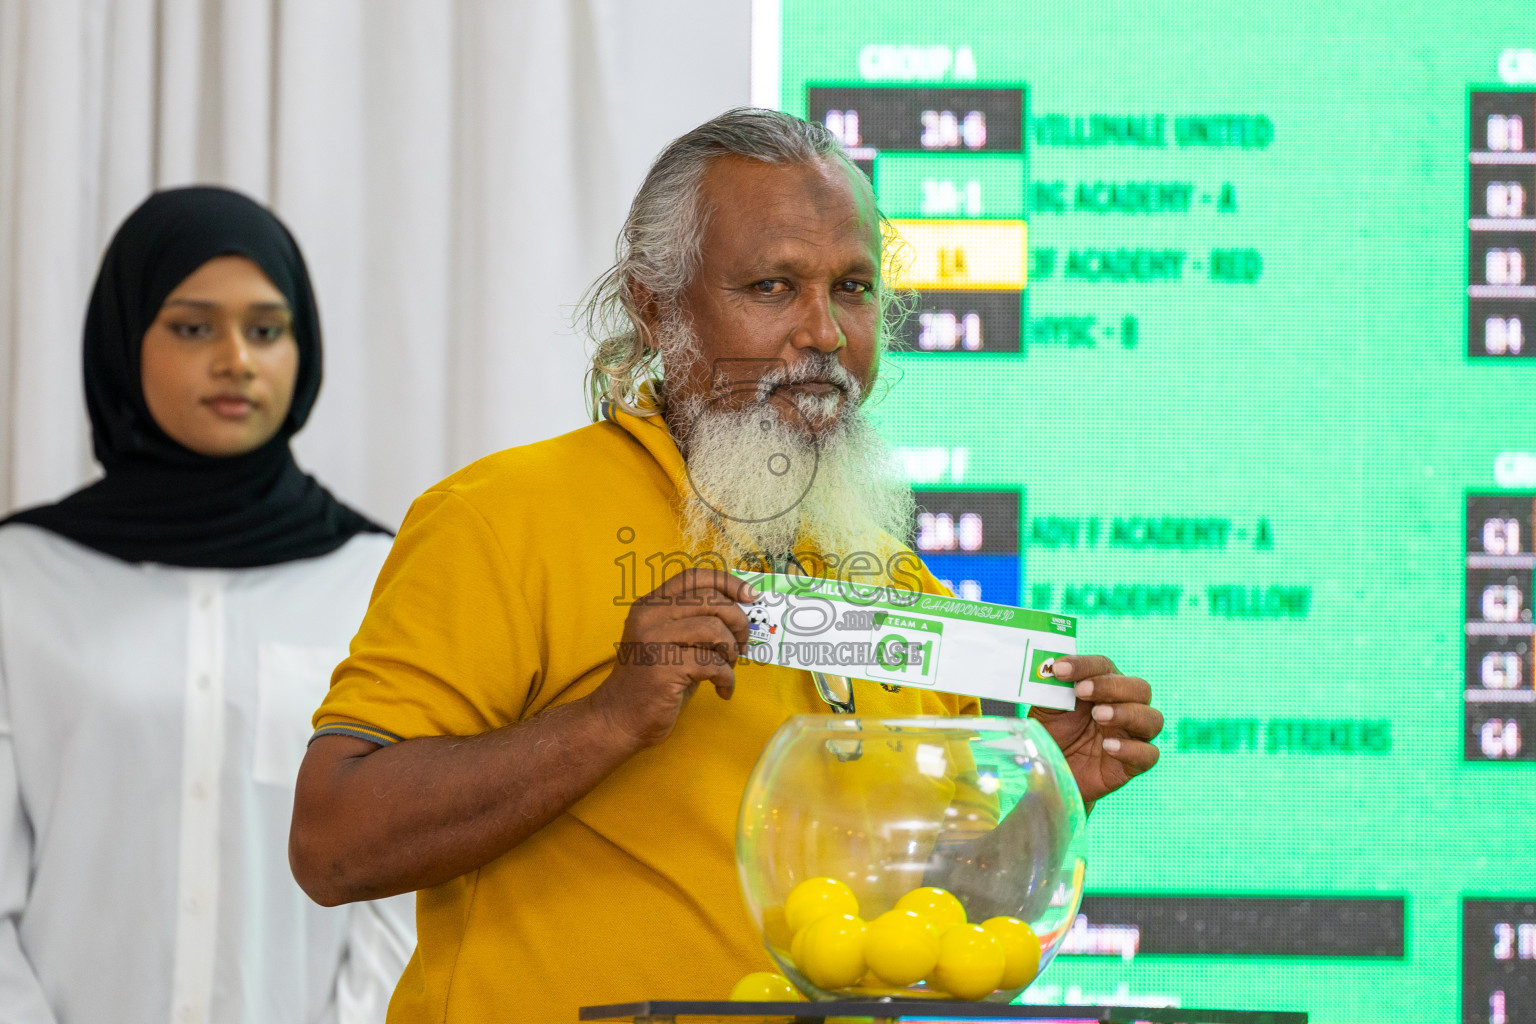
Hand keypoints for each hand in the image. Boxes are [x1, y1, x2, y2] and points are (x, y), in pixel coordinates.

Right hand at [587, 569, 755, 747]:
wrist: (620, 717)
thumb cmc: (654, 681)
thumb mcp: (671, 641)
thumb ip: (696, 621)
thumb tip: (742, 612)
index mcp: (651, 604)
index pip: (694, 577)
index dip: (727, 582)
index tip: (750, 596)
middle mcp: (650, 616)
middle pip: (711, 600)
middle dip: (738, 622)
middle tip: (741, 645)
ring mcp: (654, 640)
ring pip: (714, 629)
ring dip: (730, 651)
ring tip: (727, 668)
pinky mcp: (663, 668)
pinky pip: (712, 664)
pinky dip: (726, 679)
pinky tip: (722, 690)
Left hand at [1028, 654, 1162, 809]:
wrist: (1051, 772)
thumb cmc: (1052, 733)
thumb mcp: (1046, 708)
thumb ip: (1051, 688)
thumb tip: (1049, 668)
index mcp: (1104, 687)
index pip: (1104, 666)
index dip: (1084, 665)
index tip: (1059, 669)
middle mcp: (1125, 707)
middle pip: (1139, 688)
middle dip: (1110, 686)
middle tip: (1081, 691)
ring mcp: (1132, 736)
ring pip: (1152, 719)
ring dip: (1126, 713)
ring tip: (1099, 715)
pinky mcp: (1133, 765)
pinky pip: (1148, 754)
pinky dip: (1131, 749)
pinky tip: (1108, 747)